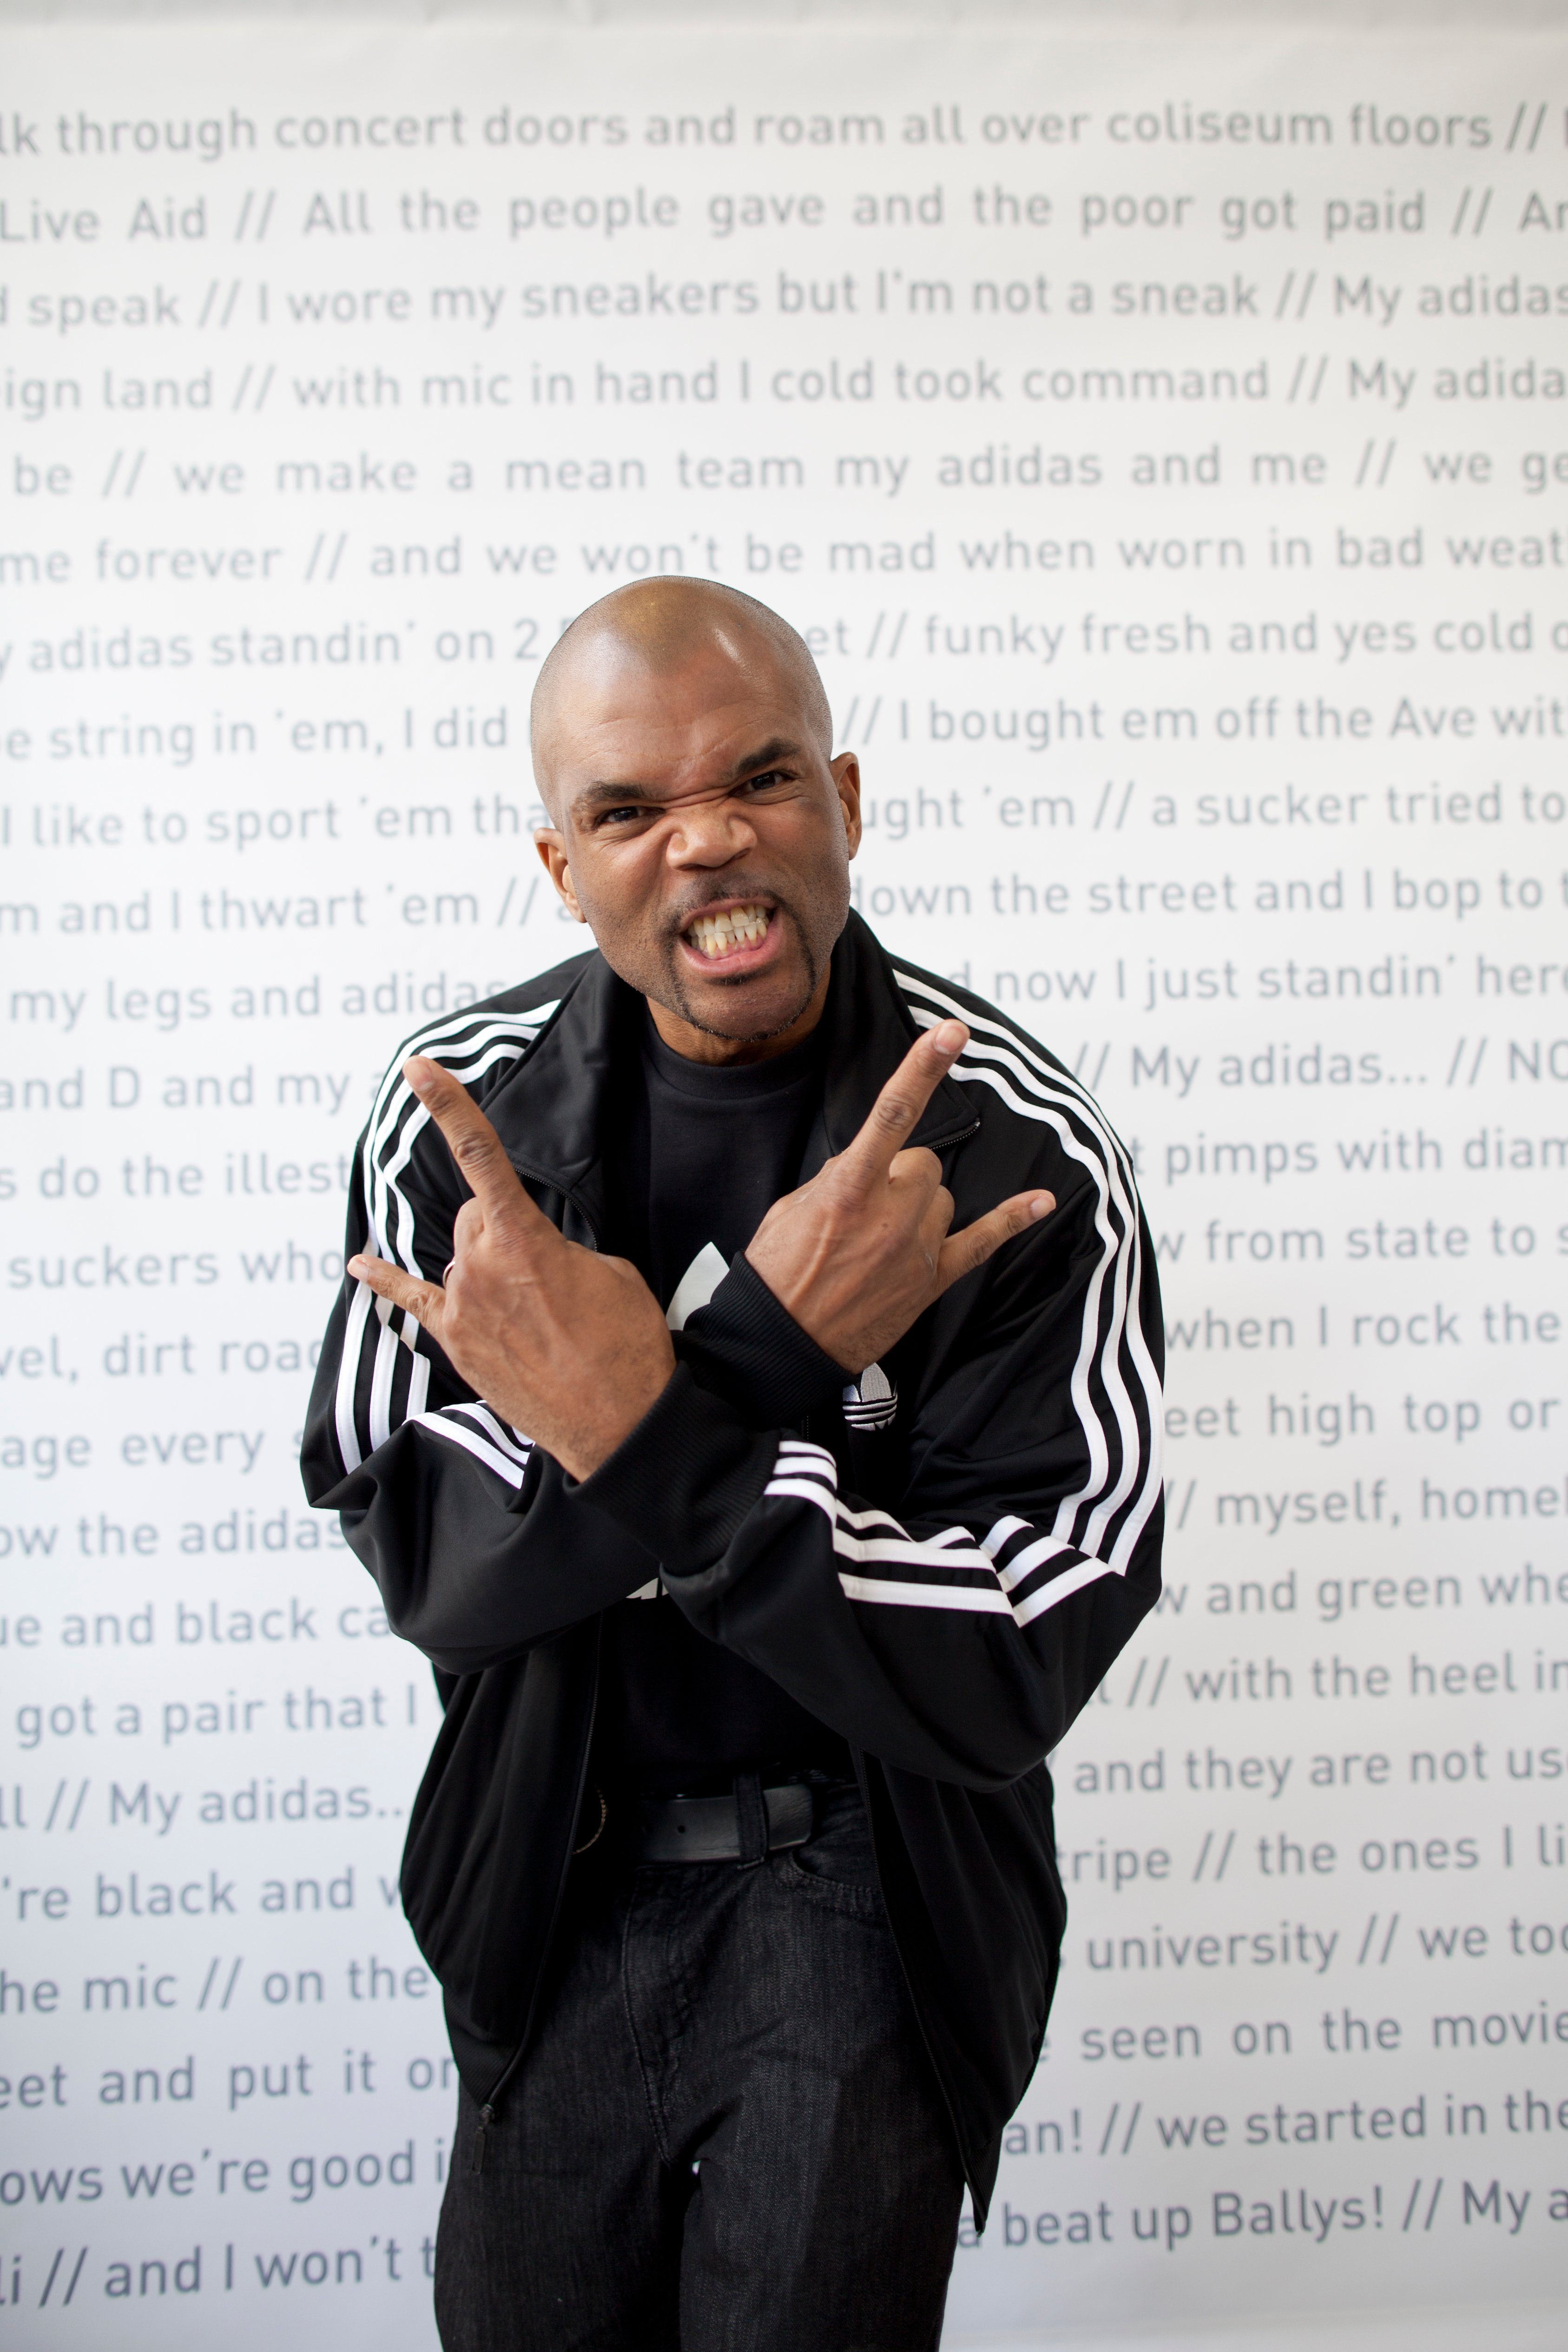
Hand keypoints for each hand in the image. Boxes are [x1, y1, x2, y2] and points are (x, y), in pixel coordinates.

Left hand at [347, 1057, 674, 1482]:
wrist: (619, 1423)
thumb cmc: (626, 1344)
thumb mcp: (609, 1271)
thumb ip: (560, 1246)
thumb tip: (533, 1254)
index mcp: (524, 1238)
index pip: (479, 1155)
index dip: (447, 1104)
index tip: (418, 1067)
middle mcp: (480, 1266)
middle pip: (475, 1216)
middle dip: (504, 1227)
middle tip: (551, 1273)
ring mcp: (462, 1307)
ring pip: (460, 1256)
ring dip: (488, 1265)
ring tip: (534, 1311)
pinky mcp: (456, 1343)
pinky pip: (411, 1300)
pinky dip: (387, 1280)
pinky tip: (359, 1265)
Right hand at [745, 1019, 1054, 1374]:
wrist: (780, 1345)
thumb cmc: (779, 1274)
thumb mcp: (791, 1210)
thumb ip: (837, 1180)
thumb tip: (868, 1167)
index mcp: (847, 1190)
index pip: (893, 1116)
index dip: (922, 1069)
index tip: (951, 1034)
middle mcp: (890, 1215)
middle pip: (923, 1164)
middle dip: (899, 1174)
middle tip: (864, 1209)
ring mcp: (917, 1250)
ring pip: (942, 1199)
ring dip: (919, 1206)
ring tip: (880, 1240)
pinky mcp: (932, 1281)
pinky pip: (983, 1242)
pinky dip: (1014, 1220)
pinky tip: (1042, 1201)